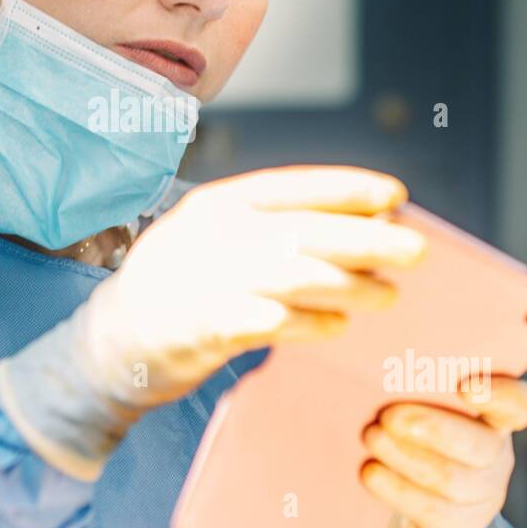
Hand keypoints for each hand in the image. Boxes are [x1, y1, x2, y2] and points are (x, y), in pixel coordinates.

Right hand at [0, 165, 426, 479]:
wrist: (109, 341)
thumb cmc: (182, 288)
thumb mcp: (219, 242)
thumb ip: (276, 233)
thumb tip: (363, 228)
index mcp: (217, 203)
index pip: (291, 186)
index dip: (345, 188)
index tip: (395, 195)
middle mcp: (210, 232)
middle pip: (301, 229)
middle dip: (365, 239)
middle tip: (416, 250)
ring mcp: (201, 277)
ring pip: (291, 274)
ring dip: (348, 285)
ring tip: (387, 295)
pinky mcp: (197, 325)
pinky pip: (265, 321)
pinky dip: (306, 323)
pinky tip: (337, 326)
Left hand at [361, 375, 526, 527]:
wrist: (397, 509)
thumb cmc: (405, 436)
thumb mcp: (415, 408)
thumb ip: (413, 388)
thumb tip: (375, 365)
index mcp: (492, 418)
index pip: (518, 405)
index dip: (501, 395)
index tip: (465, 386)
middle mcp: (495, 457)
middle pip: (481, 446)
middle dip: (434, 429)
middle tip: (389, 416)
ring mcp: (480, 497)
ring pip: (452, 480)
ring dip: (406, 457)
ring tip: (371, 437)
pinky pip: (431, 513)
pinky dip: (396, 490)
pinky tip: (370, 473)